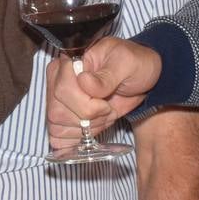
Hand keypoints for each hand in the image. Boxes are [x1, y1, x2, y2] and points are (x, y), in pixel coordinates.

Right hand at [46, 38, 161, 155]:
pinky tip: (95, 126)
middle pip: (58, 111)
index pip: (62, 89)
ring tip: (104, 114)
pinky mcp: (64, 116)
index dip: (85, 104)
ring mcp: (59, 99)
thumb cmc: (133, 65)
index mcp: (70, 62)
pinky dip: (79, 138)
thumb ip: (106, 75)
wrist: (140, 79)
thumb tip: (84, 81)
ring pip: (58, 125)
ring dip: (87, 128)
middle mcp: (59, 80)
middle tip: (108, 109)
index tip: (106, 103)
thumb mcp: (127, 65)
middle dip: (88, 118)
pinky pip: (58, 135)